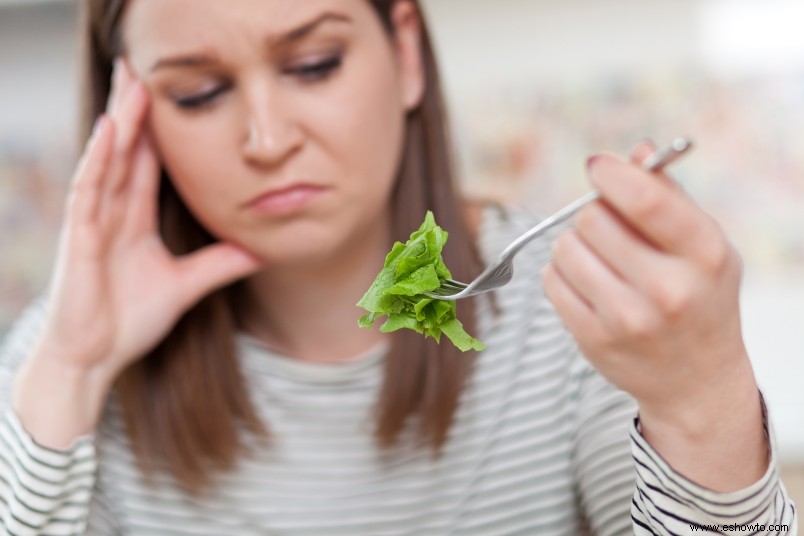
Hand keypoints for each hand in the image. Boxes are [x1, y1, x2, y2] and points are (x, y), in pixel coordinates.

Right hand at [32, 58, 263, 386]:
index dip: (159, 130)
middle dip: (134, 110)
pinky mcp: (81, 238)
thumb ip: (221, 263)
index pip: (149, 163)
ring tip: (132, 82)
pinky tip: (109, 131)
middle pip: (127, 151)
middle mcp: (113, 212)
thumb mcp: (187, 285)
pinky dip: (99, 159)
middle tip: (143, 67)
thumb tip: (262, 250)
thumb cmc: (129, 320)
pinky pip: (89, 190)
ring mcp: (93, 222)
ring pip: (108, 160)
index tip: (172, 96)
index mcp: (135, 219)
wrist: (96, 358)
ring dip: (120, 122)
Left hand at [541, 141, 766, 489]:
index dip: (612, 174)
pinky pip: (551, 280)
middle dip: (595, 214)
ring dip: (575, 245)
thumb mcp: (703, 245)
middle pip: (592, 219)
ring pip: (565, 248)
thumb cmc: (700, 298)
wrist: (696, 379)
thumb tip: (636, 152)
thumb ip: (669, 196)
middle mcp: (668, 289)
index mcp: (704, 254)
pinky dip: (562, 274)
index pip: (645, 199)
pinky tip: (589, 285)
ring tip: (602, 261)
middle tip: (611, 231)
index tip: (598, 166)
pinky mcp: (593, 339)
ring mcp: (627, 319)